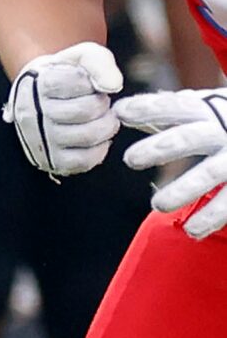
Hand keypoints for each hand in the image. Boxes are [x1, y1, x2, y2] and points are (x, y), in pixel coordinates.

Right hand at [4, 42, 122, 175]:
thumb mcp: (80, 56)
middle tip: (97, 102)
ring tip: (100, 119)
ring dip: (106, 125)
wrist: (40, 97)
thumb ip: (98, 61)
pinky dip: (99, 149)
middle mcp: (32, 114)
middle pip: (87, 110)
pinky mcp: (51, 161)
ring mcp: (40, 140)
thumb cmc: (65, 75)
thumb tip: (113, 86)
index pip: (77, 81)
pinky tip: (95, 138)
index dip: (92, 81)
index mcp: (37, 84)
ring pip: (89, 135)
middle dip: (102, 104)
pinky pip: (85, 160)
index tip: (86, 83)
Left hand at [119, 87, 226, 237]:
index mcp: (209, 111)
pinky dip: (211, 217)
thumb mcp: (205, 109)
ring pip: (209, 174)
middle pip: (189, 138)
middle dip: (159, 148)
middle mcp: (224, 132)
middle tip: (129, 159)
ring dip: (182, 190)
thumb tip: (121, 111)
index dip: (149, 108)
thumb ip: (168, 111)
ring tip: (158, 205)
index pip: (175, 107)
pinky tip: (192, 230)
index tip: (121, 113)